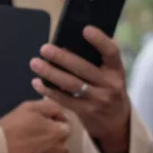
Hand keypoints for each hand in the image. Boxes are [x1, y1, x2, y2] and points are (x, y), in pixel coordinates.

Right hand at [0, 99, 70, 152]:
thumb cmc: (10, 129)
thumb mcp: (29, 108)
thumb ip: (51, 107)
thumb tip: (61, 115)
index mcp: (60, 132)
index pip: (64, 129)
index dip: (52, 128)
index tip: (39, 130)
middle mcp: (62, 151)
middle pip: (61, 146)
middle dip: (51, 144)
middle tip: (32, 145)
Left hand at [30, 26, 131, 152]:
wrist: (116, 123)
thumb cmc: (109, 91)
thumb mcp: (111, 75)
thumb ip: (97, 61)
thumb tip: (69, 42)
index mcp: (116, 70)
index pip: (112, 52)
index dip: (100, 40)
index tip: (85, 29)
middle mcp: (110, 84)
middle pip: (84, 69)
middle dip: (62, 57)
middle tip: (45, 48)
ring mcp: (99, 100)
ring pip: (72, 84)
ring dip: (51, 73)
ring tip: (35, 63)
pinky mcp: (86, 112)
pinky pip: (65, 100)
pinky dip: (49, 90)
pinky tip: (37, 82)